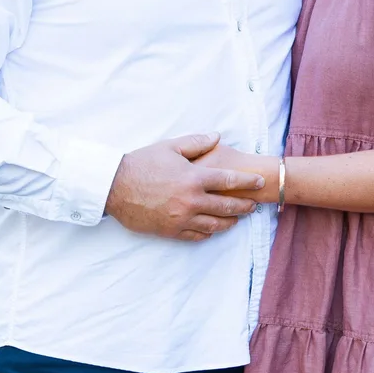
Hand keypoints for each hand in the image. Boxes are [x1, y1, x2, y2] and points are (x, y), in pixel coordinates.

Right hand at [104, 133, 264, 241]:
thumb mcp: (170, 147)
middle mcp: (191, 200)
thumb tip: (217, 137)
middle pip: (227, 206)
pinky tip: (213, 228)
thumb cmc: (141, 164)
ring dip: (229, 222)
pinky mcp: (171, 231)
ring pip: (214, 224)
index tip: (259, 182)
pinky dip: (208, 232)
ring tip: (237, 218)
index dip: (247, 182)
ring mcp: (182, 218)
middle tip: (253, 205)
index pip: (229, 181)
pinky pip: (196, 236)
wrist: (114, 187)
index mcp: (193, 178)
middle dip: (244, 205)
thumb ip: (196, 143)